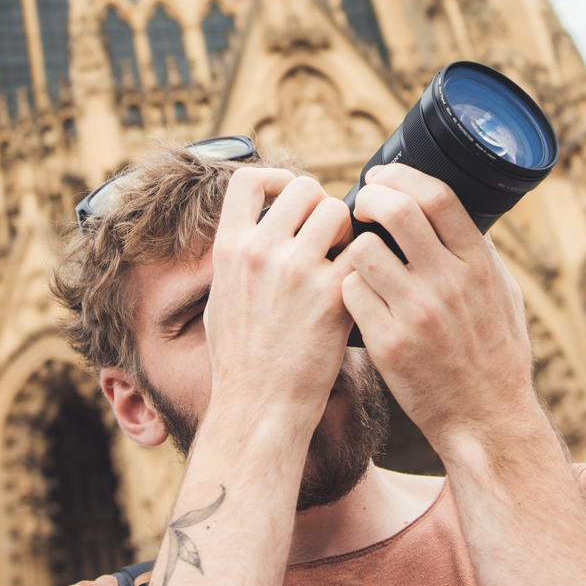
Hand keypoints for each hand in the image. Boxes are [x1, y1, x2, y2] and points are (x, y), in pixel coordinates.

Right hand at [204, 169, 355, 436]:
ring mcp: (297, 272)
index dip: (276, 179)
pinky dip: (363, 260)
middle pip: (303, 188)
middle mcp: (261, 252)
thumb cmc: (241, 360)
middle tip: (327, 233)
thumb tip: (255, 229)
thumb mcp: (221, 299)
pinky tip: (358, 281)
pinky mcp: (332, 295)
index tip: (289, 195)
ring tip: (343, 256)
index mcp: (230, 249)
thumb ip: (237, 259)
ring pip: (337, 212)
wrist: (259, 407)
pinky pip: (360, 252)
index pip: (249, 180)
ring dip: (346, 228)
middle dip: (320, 204)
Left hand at [339, 165, 545, 456]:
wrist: (486, 419)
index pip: (437, 197)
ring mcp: (418, 314)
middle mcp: (449, 283)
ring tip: (357, 258)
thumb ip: (479, 254)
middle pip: (397, 211)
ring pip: (363, 251)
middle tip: (358, 205)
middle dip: (368, 197)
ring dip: (353, 247)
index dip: (401, 176)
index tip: (381, 176)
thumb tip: (453, 212)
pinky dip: (347, 288)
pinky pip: (351, 294)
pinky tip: (356, 296)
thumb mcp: (504, 295)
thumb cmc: (495, 355)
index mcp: (478, 264)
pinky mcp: (389, 345)